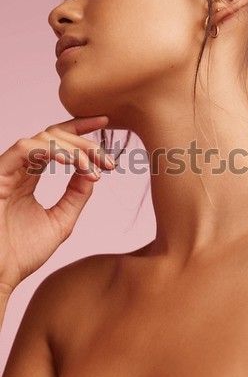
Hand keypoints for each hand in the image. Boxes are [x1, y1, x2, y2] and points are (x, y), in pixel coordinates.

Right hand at [0, 116, 114, 294]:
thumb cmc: (22, 254)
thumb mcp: (60, 221)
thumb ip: (76, 195)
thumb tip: (93, 172)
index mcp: (30, 177)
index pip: (56, 142)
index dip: (79, 128)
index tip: (105, 122)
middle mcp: (19, 169)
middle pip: (54, 136)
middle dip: (85, 143)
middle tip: (108, 161)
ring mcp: (7, 169)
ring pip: (42, 138)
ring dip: (73, 148)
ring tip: (93, 166)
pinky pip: (23, 149)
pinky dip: (50, 150)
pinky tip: (71, 161)